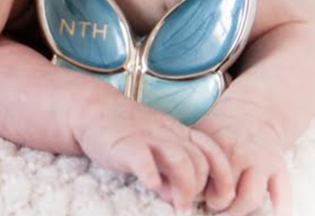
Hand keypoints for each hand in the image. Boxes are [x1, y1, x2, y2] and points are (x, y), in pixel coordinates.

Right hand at [72, 90, 235, 211]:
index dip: (223, 177)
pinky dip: (152, 174)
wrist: (91, 108)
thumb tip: (178, 196)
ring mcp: (147, 137)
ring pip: (180, 159)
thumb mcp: (154, 142)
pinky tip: (152, 185)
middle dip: (199, 188)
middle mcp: (167, 133)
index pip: (213, 152)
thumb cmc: (124, 130)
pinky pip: (143, 158)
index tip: (220, 198)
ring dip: (185, 187)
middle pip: (199, 161)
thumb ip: (170, 166)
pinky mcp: (126, 144)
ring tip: (178, 206)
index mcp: (178, 133)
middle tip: (187, 205)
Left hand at [194, 97, 291, 215]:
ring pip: (250, 198)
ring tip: (229, 212)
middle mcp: (239, 154)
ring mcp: (261, 162)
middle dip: (215, 204)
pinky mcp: (279, 168)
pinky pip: (283, 193)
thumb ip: (186, 152)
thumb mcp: (200, 132)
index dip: (193, 191)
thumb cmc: (221, 127)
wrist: (255, 111)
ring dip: (238, 211)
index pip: (199, 180)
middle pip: (224, 192)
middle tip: (211, 204)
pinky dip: (281, 209)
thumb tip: (165, 177)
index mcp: (215, 146)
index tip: (189, 193)